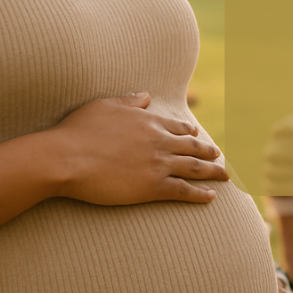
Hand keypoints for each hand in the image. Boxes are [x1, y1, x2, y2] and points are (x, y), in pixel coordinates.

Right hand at [48, 92, 227, 205]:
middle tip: (219, 156)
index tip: (197, 135)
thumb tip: (146, 95)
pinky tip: (211, 197)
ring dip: (212, 171)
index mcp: (148, 121)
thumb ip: (129, 102)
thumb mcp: (104, 106)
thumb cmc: (79, 130)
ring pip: (194, 168)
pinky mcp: (152, 187)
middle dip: (208, 151)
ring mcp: (158, 164)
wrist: (67, 157)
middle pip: (192, 146)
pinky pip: (183, 191)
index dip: (190, 131)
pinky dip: (200, 194)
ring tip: (224, 175)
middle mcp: (159, 141)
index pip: (178, 126)